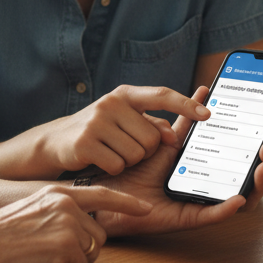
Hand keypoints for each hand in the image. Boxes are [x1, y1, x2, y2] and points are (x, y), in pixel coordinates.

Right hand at [0, 184, 150, 262]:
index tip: (145, 208)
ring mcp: (68, 224)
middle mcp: (68, 204)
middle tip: (51, 251)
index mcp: (60, 192)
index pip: (102, 194)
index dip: (127, 203)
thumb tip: (82, 226)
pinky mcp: (65, 246)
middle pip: (98, 234)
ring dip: (73, 261)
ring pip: (91, 252)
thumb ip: (59, 210)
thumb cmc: (1, 231)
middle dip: (82, 249)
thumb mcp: (34, 208)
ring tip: (44, 255)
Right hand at [34, 85, 210, 176]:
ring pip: (137, 153)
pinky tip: (100, 161)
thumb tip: (174, 135)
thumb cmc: (99, 130)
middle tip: (125, 146)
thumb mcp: (124, 120)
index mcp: (126, 94)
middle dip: (145, 150)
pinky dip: (114, 169)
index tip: (207, 113)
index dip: (186, 104)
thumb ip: (152, 124)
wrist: (55, 141)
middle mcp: (112, 103)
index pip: (161, 95)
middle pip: (153, 138)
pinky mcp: (86, 142)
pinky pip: (118, 164)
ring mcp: (97, 121)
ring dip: (129, 161)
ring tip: (111, 152)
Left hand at [94, 87, 262, 237]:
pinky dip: (227, 208)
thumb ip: (188, 120)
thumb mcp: (169, 137)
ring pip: (243, 197)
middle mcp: (214, 185)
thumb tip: (205, 90)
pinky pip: (212, 214)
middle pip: (255, 177)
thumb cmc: (140, 164)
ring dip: (258, 181)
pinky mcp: (188, 217)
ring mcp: (204, 202)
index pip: (250, 158)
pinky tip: (239, 196)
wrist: (112, 186)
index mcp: (214, 167)